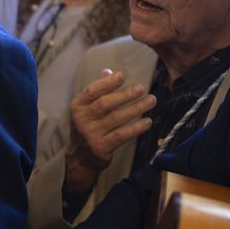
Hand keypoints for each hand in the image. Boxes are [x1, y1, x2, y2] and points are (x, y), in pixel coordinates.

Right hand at [66, 69, 154, 195]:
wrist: (81, 156)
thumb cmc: (88, 125)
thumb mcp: (87, 107)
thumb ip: (98, 90)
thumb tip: (109, 71)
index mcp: (78, 105)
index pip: (92, 91)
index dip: (107, 83)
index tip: (122, 75)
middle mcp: (82, 119)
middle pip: (105, 104)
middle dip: (125, 95)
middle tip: (142, 88)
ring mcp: (91, 134)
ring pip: (116, 119)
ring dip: (136, 108)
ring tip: (151, 100)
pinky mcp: (101, 148)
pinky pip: (121, 135)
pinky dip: (135, 128)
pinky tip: (147, 122)